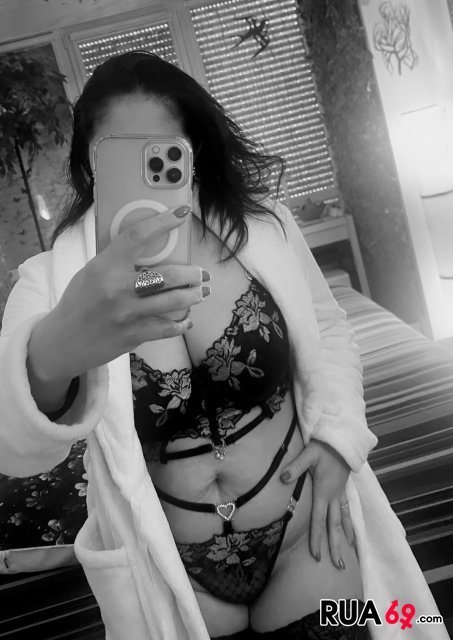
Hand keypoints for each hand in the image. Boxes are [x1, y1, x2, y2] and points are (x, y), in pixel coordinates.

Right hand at [29, 205, 207, 385]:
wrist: (63, 341)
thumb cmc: (79, 302)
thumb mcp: (92, 272)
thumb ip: (117, 261)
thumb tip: (151, 246)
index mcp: (105, 267)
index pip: (137, 236)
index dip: (163, 222)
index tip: (182, 214)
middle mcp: (118, 289)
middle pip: (168, 275)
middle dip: (192, 273)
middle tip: (201, 273)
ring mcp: (128, 314)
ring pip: (174, 301)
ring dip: (194, 296)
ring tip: (201, 292)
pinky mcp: (134, 335)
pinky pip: (168, 328)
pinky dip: (182, 323)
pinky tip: (186, 319)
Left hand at [280, 439, 354, 568]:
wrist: (343, 440)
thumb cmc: (324, 447)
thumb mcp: (308, 454)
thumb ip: (295, 467)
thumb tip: (282, 479)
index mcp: (324, 492)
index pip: (319, 520)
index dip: (317, 538)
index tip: (317, 556)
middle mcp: (333, 496)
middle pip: (334, 526)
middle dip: (335, 546)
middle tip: (338, 566)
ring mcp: (340, 493)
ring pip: (343, 519)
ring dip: (345, 537)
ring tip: (350, 553)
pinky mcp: (343, 488)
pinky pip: (347, 510)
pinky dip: (349, 523)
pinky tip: (351, 531)